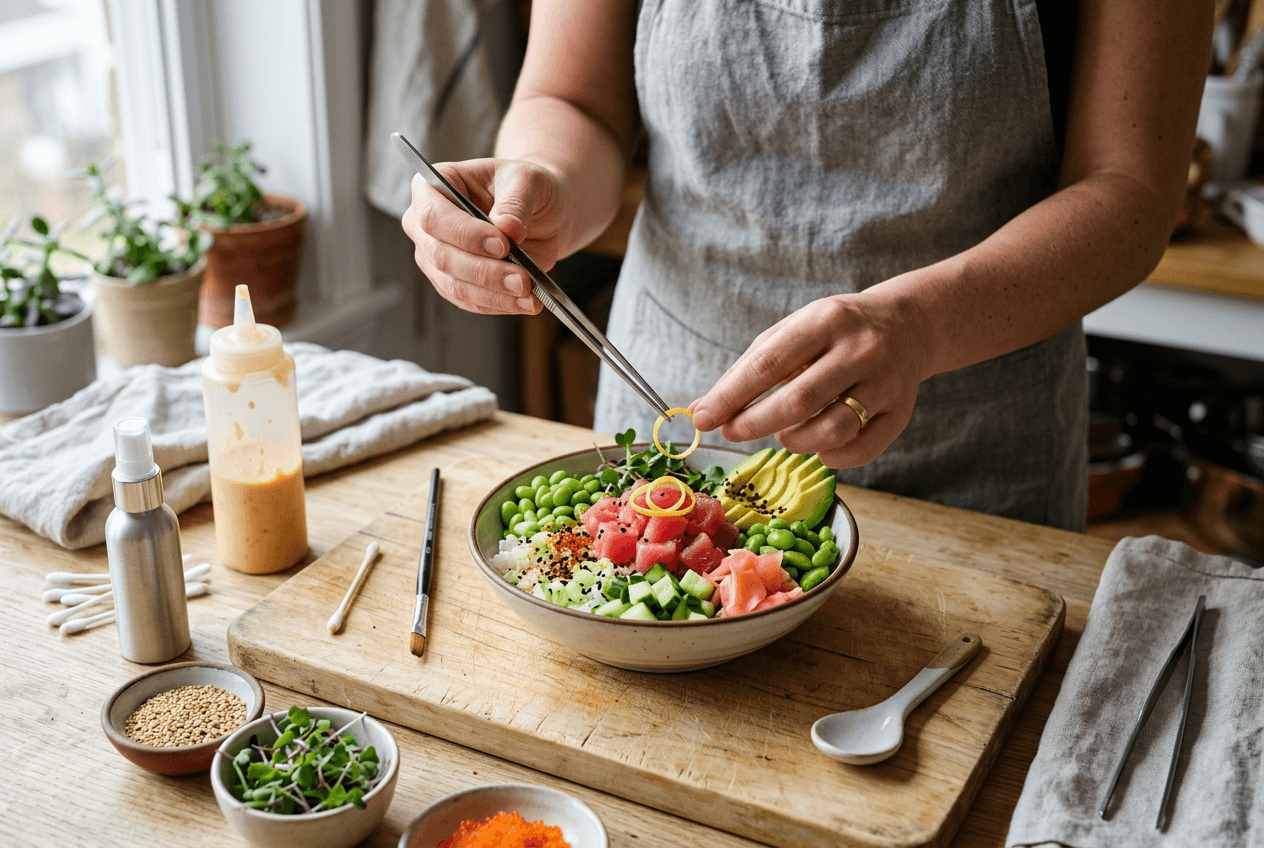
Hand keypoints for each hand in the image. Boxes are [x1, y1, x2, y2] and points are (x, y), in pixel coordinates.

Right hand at [401, 158, 563, 314]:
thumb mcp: (528, 181)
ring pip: (455, 285)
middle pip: (442, 256)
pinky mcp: (452, 284)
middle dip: (484, 272)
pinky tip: (525, 303)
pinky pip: (470, 302)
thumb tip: (507, 227)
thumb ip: (516, 202)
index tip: (502, 245)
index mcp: (433, 186)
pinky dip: (498, 304)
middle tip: (521, 279)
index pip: (434, 216)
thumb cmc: (526, 189)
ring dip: (493, 294)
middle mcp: (425, 224)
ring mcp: (435, 257)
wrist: (539, 214)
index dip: (466, 234)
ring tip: (528, 294)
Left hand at [689, 292, 928, 468]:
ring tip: (783, 432)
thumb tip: (703, 409)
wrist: (908, 325)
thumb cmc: (834, 331)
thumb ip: (747, 368)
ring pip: (831, 431)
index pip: (768, 365)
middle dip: (754, 424)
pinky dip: (830, 456)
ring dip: (794, 441)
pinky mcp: (900, 412)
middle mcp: (859, 350)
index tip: (704, 418)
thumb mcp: (792, 332)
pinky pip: (860, 450)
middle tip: (733, 431)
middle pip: (798, 402)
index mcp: (825, 320)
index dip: (731, 397)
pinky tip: (818, 444)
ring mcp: (884, 383)